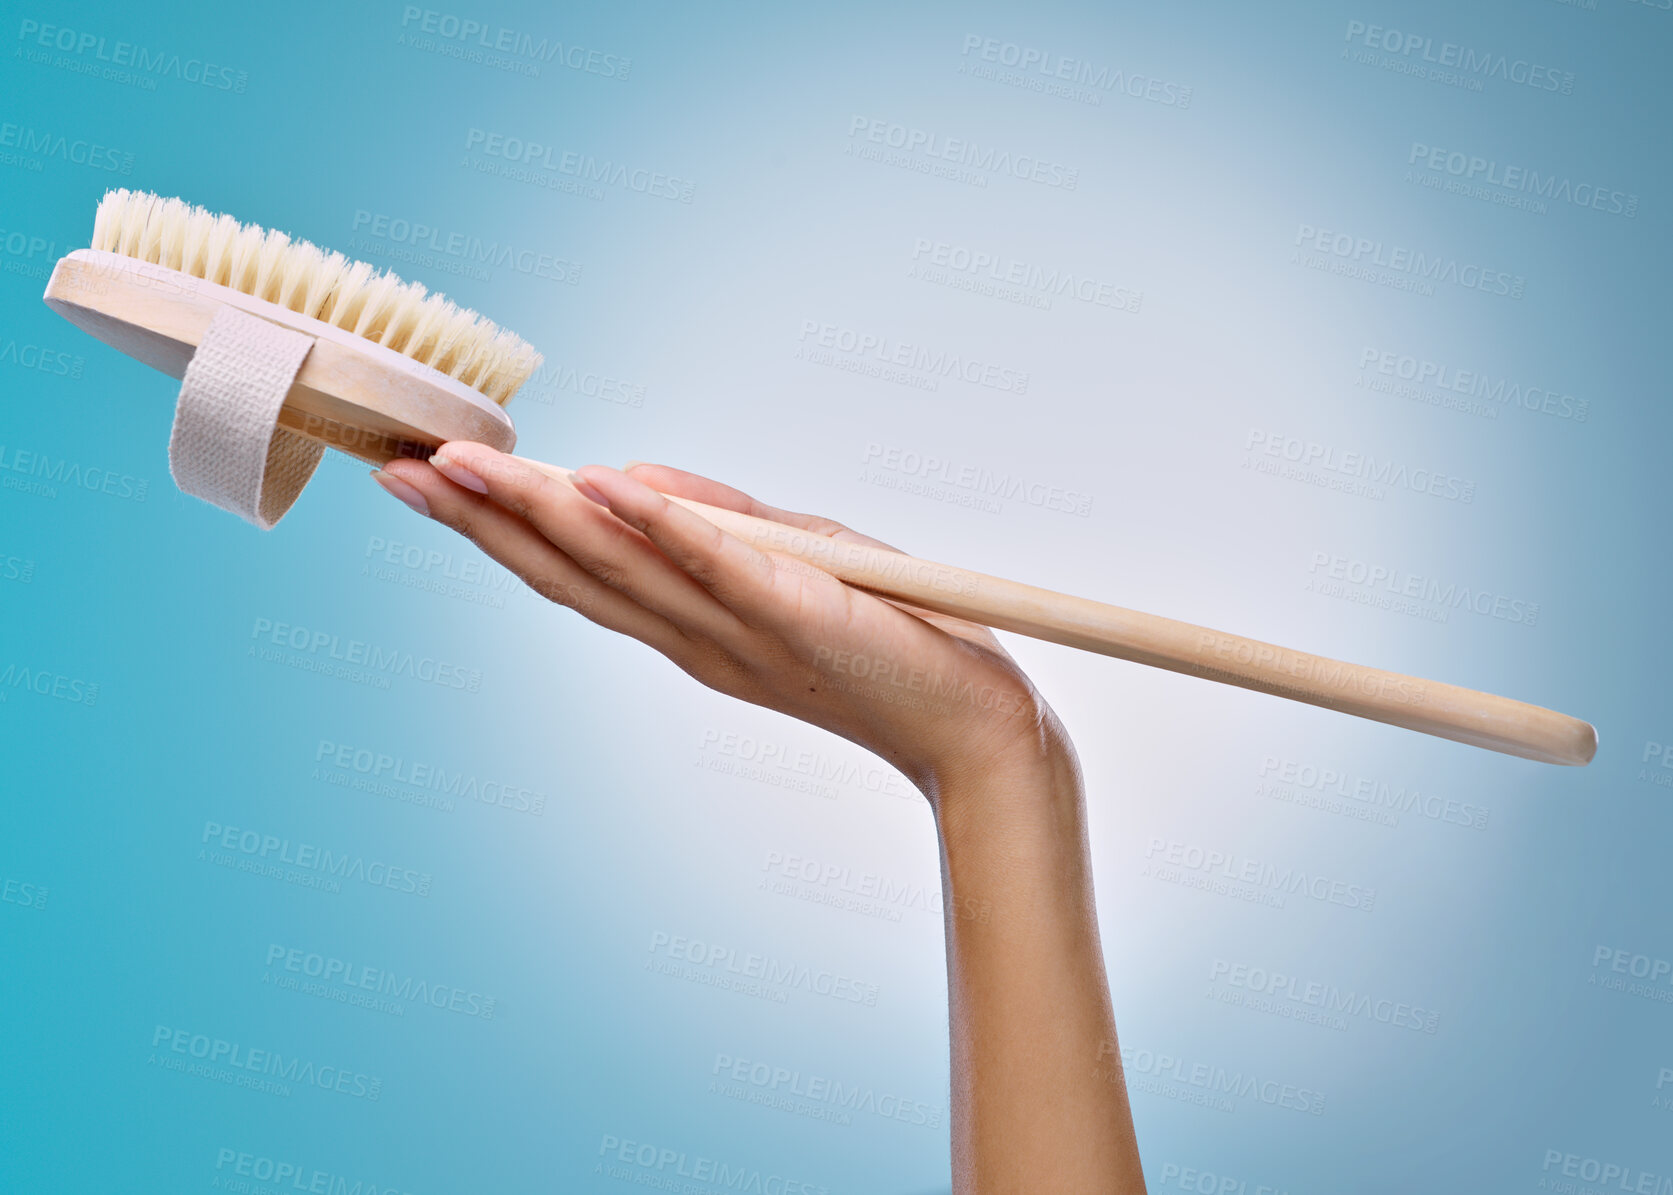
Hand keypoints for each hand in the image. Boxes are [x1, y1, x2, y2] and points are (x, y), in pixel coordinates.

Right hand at [374, 443, 1071, 805]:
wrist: (977, 725)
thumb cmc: (890, 636)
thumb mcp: (794, 562)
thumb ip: (713, 521)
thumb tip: (621, 474)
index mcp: (688, 627)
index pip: (574, 571)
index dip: (494, 525)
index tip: (419, 473)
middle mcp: (697, 638)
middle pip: (574, 572)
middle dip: (484, 519)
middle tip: (398, 467)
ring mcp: (745, 632)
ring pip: (626, 572)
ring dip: (545, 516)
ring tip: (467, 468)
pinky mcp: (807, 619)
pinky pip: (729, 569)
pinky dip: (670, 529)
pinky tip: (610, 489)